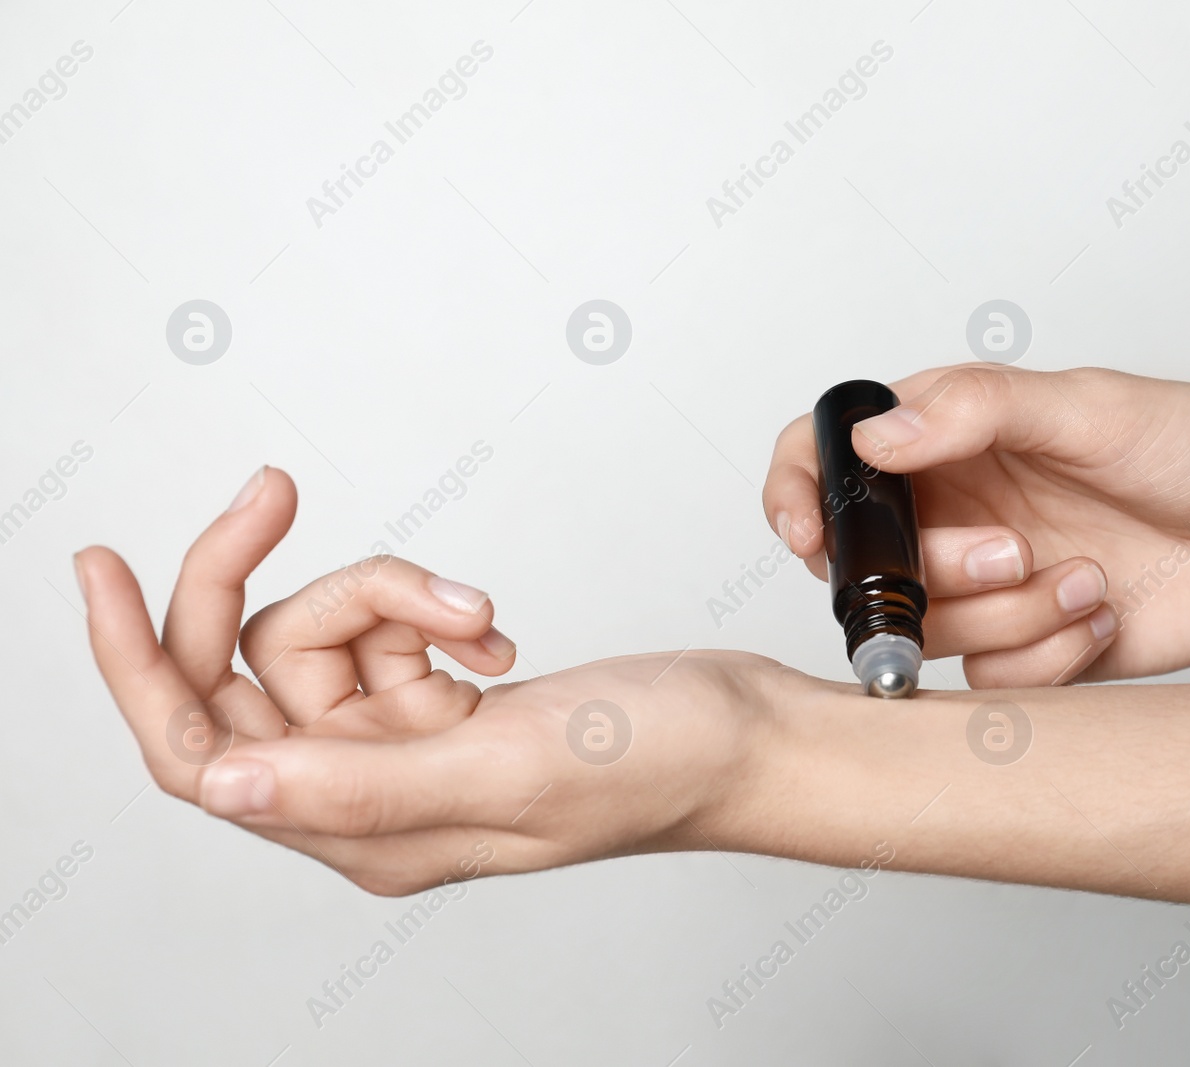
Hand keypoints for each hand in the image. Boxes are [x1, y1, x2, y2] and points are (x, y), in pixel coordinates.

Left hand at [78, 467, 784, 894]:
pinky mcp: (444, 704)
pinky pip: (388, 625)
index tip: (100, 566)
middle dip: (257, 580)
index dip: (132, 660)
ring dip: (391, 592)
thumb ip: (357, 783)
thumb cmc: (658, 766)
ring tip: (474, 612)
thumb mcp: (508, 769)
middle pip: (249, 672)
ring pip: (328, 631)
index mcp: (365, 831)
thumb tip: (219, 781)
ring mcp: (406, 747)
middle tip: (272, 491)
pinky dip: (429, 604)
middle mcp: (369, 795)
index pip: (198, 749)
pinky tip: (492, 630)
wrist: (743, 735)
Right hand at [764, 364, 1189, 683]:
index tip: (808, 532)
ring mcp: (990, 587)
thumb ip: (977, 408)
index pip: (831, 457)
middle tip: (1016, 550)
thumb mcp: (1094, 407)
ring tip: (1089, 578)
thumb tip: (877, 434)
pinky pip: (990, 680)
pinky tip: (1105, 614)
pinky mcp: (1030, 650)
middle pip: (867, 567)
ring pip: (929, 634)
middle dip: (936, 574)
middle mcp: (958, 512)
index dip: (797, 494)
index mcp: (955, 439)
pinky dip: (1048, 654)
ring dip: (1009, 616)